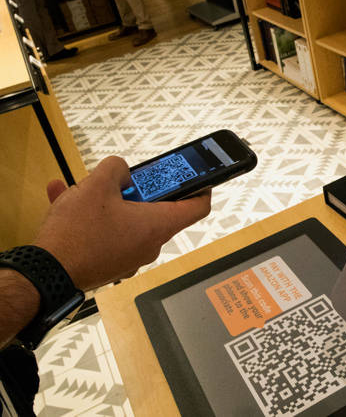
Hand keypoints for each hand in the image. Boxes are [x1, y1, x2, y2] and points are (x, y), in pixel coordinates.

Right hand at [34, 156, 211, 290]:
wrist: (46, 273)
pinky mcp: (110, 262)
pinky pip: (108, 232)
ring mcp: (130, 256)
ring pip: (126, 219)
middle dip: (138, 190)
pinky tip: (66, 199)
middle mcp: (149, 244)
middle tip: (122, 180)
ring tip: (83, 188)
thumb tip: (121, 171)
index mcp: (157, 225)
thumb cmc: (76, 235)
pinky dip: (93, 216)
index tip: (198, 176)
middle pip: (157, 210)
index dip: (202, 187)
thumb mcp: (97, 185)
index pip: (198, 207)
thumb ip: (116, 168)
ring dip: (108, 200)